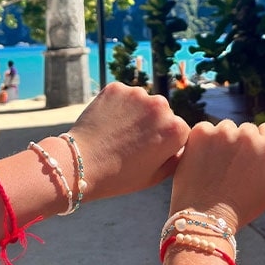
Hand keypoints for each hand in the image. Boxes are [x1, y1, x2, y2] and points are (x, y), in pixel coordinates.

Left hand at [69, 82, 189, 200]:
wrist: (81, 165)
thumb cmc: (120, 176)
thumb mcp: (157, 176)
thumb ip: (177, 157)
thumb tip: (183, 143)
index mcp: (175, 129)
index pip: (179, 130)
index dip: (165, 143)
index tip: (149, 152)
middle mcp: (161, 106)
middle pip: (162, 113)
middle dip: (152, 124)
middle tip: (132, 143)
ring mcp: (137, 94)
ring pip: (142, 102)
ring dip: (136, 113)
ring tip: (118, 133)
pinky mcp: (116, 87)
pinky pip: (123, 95)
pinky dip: (118, 106)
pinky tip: (108, 123)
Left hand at [169, 119, 264, 232]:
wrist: (207, 218)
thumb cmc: (241, 208)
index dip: (258, 145)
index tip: (248, 160)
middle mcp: (249, 135)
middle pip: (245, 128)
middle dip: (240, 142)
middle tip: (231, 166)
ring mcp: (224, 132)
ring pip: (225, 128)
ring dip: (221, 140)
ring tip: (216, 166)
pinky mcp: (202, 132)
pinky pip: (205, 129)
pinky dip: (202, 141)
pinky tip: (202, 162)